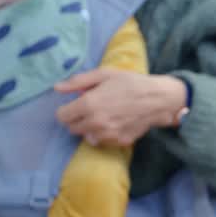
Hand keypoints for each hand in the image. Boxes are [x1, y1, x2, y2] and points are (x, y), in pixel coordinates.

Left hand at [55, 69, 186, 147]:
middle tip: (91, 110)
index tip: (74, 106)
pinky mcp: (119, 142)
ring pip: (87, 137)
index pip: (62, 116)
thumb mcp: (103, 75)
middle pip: (72, 129)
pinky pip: (103, 141)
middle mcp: (95, 123)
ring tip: (104, 117)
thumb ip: (78, 82)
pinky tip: (115, 123)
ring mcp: (108, 135)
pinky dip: (105, 134)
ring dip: (91, 128)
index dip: (66, 110)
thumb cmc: (131, 83)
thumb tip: (57, 88)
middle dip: (77, 119)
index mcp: (89, 105)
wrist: (158, 99)